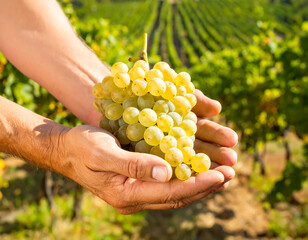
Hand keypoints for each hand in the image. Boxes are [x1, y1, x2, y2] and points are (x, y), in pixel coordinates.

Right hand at [55, 91, 236, 213]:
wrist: (67, 150)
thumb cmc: (82, 147)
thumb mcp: (103, 151)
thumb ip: (132, 164)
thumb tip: (165, 173)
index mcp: (126, 193)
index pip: (169, 193)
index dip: (197, 184)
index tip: (220, 174)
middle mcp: (134, 198)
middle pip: (177, 197)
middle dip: (205, 186)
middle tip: (230, 174)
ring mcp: (137, 193)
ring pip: (175, 194)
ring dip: (199, 184)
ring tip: (223, 175)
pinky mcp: (137, 184)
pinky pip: (167, 186)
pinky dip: (186, 179)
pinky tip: (199, 171)